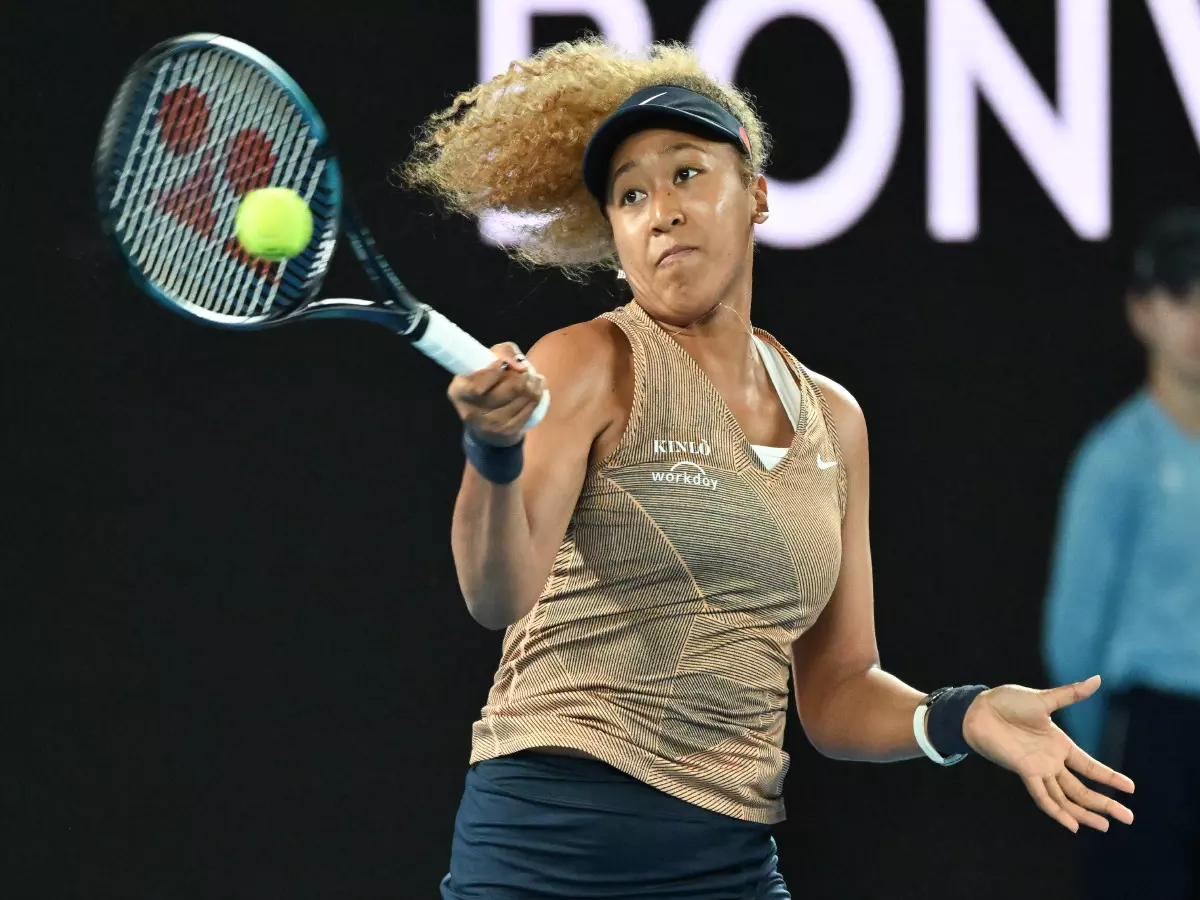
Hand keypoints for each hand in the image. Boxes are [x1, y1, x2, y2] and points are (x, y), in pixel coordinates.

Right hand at [447, 342, 545, 447]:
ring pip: (524, 395)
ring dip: (533, 381)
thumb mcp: (482, 364)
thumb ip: (501, 352)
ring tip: (532, 376)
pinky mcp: (509, 431)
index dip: (495, 372)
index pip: (478, 385)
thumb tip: (520, 365)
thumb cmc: (485, 385)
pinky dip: (538, 392)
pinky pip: (531, 406)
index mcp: (459, 392)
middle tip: (525, 369)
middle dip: (523, 373)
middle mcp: (472, 412)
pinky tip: (537, 387)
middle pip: (511, 387)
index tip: (505, 363)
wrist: (486, 424)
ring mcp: (492, 425)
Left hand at [962, 675, 1134, 832]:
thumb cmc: (1007, 702)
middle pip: (1082, 788)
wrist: (978, 709)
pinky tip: (1072, 825)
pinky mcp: (1024, 771)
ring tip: (1105, 826)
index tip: (1131, 788)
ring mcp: (1038, 768)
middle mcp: (1051, 760)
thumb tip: (1098, 679)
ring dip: (1085, 813)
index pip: (1090, 766)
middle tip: (1129, 818)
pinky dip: (1057, 811)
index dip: (1110, 777)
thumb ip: (1071, 694)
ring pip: (1066, 798)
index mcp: (1059, 744)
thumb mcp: (1044, 699)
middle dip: (1105, 803)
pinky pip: (1043, 797)